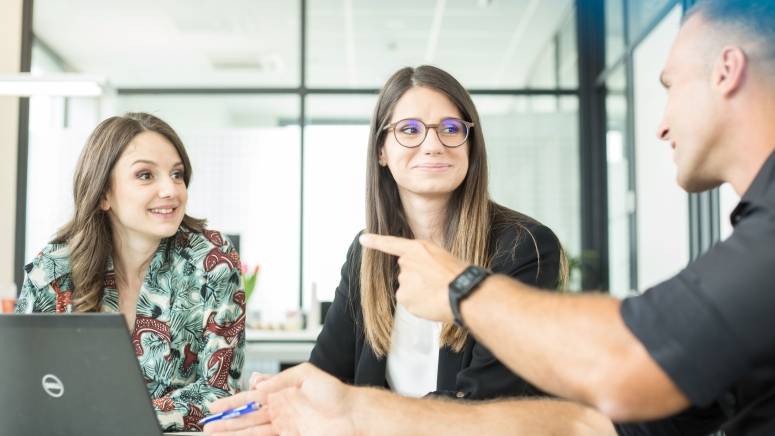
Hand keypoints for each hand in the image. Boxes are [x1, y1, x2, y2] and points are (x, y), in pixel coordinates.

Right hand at [204, 363, 355, 435]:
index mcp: (281, 392)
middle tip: (207, 426)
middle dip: (227, 422)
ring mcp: (284, 425)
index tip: (215, 407)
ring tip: (214, 434)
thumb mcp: (306, 374)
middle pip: (247, 417)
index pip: (251, 398)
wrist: (353, 415)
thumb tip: (258, 383)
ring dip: (234, 433)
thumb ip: (280, 379)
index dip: (232, 403)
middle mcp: (280, 410)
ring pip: (253, 431)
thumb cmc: (334, 392)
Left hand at [358, 233, 467, 322]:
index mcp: (417, 248)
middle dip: (418, 278)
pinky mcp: (403, 297)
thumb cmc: (460, 275)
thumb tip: (425, 274)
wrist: (463, 291)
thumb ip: (427, 261)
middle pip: (406, 272)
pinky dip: (419, 304)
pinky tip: (432, 302)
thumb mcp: (443, 258)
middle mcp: (406, 262)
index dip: (376, 242)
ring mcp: (403, 280)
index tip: (363, 239)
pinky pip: (410, 302)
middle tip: (437, 283)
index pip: (391, 244)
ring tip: (437, 293)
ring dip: (419, 292)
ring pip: (408, 288)